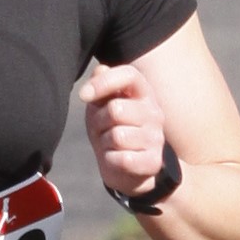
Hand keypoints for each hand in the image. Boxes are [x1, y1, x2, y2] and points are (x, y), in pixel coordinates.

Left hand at [81, 62, 169, 201]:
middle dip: (99, 122)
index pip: (129, 75)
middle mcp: (154, 112)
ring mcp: (156, 138)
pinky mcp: (153, 161)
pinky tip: (117, 159)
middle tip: (102, 129)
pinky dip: (111, 160)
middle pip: (116, 109)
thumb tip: (100, 70)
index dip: (103, 82)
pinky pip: (122, 158)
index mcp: (143, 93)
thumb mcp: (102, 106)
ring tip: (111, 145)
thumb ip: (101, 86)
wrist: (130, 170)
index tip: (84, 96)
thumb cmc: (113, 130)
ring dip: (105, 143)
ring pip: (117, 136)